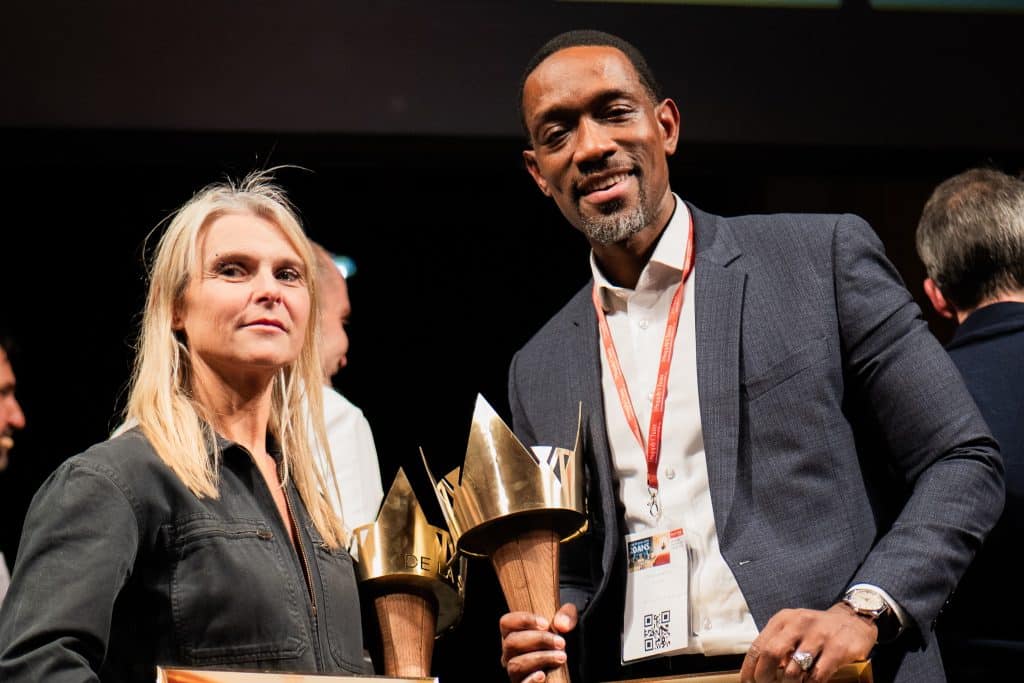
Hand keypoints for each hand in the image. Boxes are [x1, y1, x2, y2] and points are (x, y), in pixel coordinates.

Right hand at [499, 603, 576, 682]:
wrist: (570, 667)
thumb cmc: (560, 640)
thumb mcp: (566, 622)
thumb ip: (566, 615)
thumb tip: (562, 624)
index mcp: (514, 633)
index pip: (506, 622)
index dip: (524, 621)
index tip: (546, 624)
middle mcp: (509, 653)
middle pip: (511, 643)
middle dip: (538, 640)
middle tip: (560, 642)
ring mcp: (514, 671)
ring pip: (515, 664)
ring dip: (540, 659)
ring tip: (561, 657)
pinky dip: (530, 681)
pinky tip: (543, 675)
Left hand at [740, 603, 876, 682]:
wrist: (854, 620)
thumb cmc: (817, 629)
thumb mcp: (793, 628)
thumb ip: (777, 644)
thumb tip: (760, 671)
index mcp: (783, 620)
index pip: (758, 646)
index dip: (749, 668)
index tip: (747, 682)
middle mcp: (798, 624)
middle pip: (771, 654)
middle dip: (764, 676)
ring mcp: (818, 636)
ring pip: (793, 670)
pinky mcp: (837, 649)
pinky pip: (816, 676)